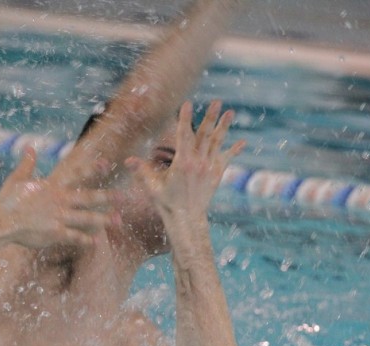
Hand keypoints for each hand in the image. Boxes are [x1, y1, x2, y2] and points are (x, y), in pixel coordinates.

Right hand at [0, 148, 116, 248]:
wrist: (1, 222)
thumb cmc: (6, 201)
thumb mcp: (17, 179)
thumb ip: (27, 164)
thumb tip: (30, 148)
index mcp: (52, 186)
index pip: (75, 174)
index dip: (92, 168)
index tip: (106, 164)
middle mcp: (59, 200)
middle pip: (88, 197)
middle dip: (107, 197)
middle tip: (122, 197)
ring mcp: (59, 217)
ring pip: (86, 218)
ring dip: (103, 220)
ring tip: (117, 221)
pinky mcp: (56, 233)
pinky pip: (75, 237)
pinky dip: (85, 240)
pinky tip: (95, 242)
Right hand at [125, 100, 243, 223]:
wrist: (187, 219)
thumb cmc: (167, 203)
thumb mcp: (152, 187)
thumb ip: (142, 171)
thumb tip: (127, 160)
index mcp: (182, 164)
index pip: (183, 136)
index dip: (184, 119)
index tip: (187, 104)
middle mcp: (198, 163)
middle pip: (205, 136)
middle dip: (210, 117)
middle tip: (216, 102)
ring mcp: (209, 168)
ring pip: (217, 143)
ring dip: (223, 127)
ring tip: (231, 112)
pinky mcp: (216, 175)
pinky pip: (225, 159)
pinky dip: (233, 150)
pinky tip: (242, 142)